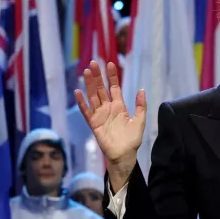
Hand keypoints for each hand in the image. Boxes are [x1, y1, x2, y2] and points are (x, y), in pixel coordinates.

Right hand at [74, 60, 146, 189]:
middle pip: (101, 89)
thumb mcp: (139, 121)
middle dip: (98, 76)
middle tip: (94, 63)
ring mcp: (100, 115)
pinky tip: (78, 92)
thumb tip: (141, 89)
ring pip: (93, 96)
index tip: (110, 64)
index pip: (114, 88)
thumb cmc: (132, 140)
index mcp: (119, 106)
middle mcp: (108, 108)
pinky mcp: (93, 124)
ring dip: (89, 85)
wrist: (124, 155)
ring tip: (86, 72)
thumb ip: (140, 106)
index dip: (112, 76)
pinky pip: (86, 111)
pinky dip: (81, 102)